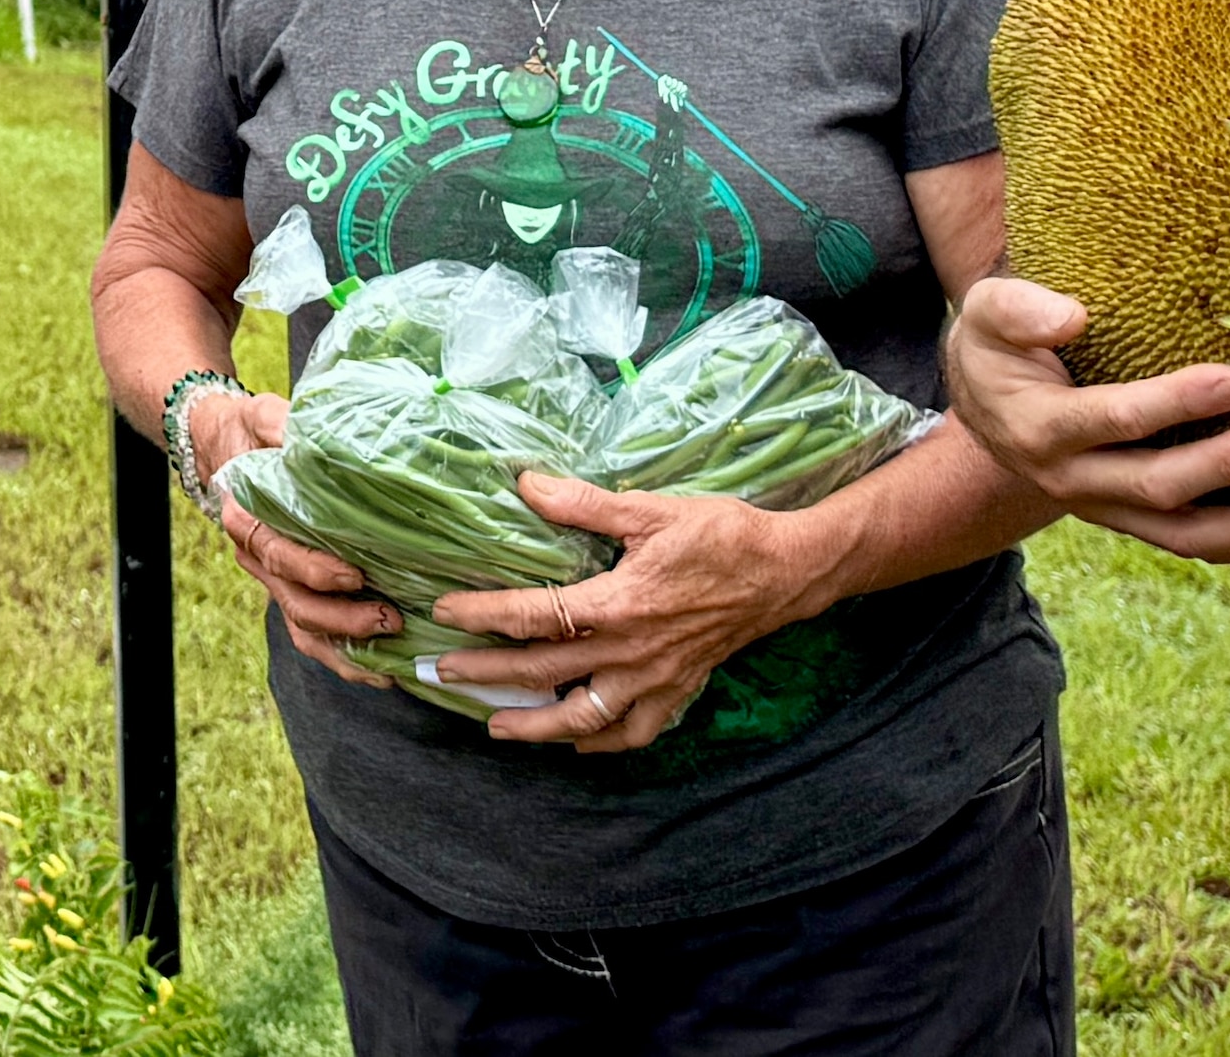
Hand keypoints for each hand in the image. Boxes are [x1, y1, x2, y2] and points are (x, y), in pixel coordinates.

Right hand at [180, 390, 403, 684]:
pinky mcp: (293, 588)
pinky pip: (313, 632)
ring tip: (391, 662)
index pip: (279, 554)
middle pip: (297, 604)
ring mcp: (275, 579)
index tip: (356, 575)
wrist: (223, 446)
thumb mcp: (262, 416)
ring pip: (305, 629)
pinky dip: (345, 655)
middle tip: (391, 619)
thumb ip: (281, 425)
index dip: (315, 570)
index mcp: (246, 520)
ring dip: (347, 649)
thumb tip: (312, 435)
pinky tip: (382, 667)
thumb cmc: (249, 430)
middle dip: (344, 620)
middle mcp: (257, 558)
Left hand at [422, 476, 846, 753]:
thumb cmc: (721, 535)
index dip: (483, 615)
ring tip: (496, 728)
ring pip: (585, 718)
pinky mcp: (679, 689)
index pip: (534, 615)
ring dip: (536, 726)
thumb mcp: (651, 510)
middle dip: (488, 675)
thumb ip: (584, 504)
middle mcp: (631, 651)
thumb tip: (526, 484)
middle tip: (443, 675)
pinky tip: (579, 744)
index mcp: (617, 604)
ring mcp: (655, 678)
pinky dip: (604, 743)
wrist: (787, 570)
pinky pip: (636, 730)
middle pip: (544, 671)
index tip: (444, 613)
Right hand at [944, 275, 1229, 569]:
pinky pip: (1186, 542)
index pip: (1114, 420)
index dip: (1175, 405)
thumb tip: (1073, 316)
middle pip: (1153, 486)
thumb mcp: (988, 312)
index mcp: (1040, 427)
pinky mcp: (1128, 517)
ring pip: (1176, 532)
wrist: (986, 399)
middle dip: (1222, 469)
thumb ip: (1021, 310)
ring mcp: (1102, 506)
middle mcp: (1070, 479)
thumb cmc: (998, 344)